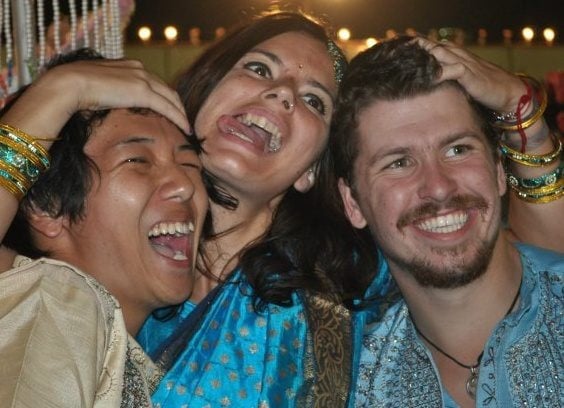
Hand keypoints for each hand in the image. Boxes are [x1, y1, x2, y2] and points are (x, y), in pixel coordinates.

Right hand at [2, 59, 189, 145]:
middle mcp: (138, 69)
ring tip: (186, 127)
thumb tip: (107, 108)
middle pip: (166, 89)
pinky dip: (179, 118)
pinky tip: (185, 128)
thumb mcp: (96, 89)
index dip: (163, 97)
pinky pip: (168, 107)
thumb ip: (108, 94)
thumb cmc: (74, 90)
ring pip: (171, 97)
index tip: (168, 110)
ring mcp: (142, 78)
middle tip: (183, 120)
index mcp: (127, 66)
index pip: (153, 82)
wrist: (69, 84)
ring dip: (181, 113)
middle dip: (176, 105)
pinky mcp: (143, 91)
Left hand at [414, 37, 526, 112]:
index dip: (422, 46)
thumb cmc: (485, 90)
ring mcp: (467, 65)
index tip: (404, 48)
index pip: (438, 47)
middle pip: (438, 46)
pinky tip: (431, 75)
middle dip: (420, 46)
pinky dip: (443, 71)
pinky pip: (456, 70)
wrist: (509, 94)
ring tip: (411, 54)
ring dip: (428, 53)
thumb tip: (430, 84)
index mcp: (459, 57)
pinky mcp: (472, 77)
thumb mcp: (463, 82)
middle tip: (402, 47)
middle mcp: (462, 57)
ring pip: (445, 53)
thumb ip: (449, 78)